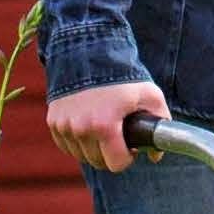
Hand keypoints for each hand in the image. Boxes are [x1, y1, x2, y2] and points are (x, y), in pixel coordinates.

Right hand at [47, 76, 169, 174]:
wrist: (89, 49)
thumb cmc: (123, 74)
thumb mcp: (150, 94)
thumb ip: (160, 123)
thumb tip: (156, 154)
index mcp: (104, 125)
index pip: (116, 164)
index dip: (127, 156)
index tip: (130, 144)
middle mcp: (80, 128)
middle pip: (98, 162)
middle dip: (110, 153)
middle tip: (118, 135)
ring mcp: (64, 125)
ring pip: (81, 155)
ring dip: (92, 148)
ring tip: (102, 127)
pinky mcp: (53, 121)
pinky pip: (66, 145)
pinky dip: (76, 140)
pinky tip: (87, 124)